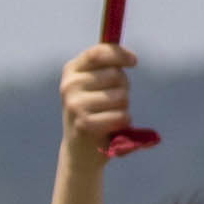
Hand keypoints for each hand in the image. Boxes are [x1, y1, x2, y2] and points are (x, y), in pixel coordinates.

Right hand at [59, 43, 141, 167]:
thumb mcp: (97, 84)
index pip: (98, 53)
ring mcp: (74, 104)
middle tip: (112, 101)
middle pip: (115, 75)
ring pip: (121, 96)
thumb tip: (129, 57)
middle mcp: (69, 85)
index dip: (119, 54)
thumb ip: (109, 67)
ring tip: (109, 115)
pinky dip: (123, 122)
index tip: (134, 62)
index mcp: (71, 70)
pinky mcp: (84, 124)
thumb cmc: (96, 111)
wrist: (81, 150)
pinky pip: (121, 116)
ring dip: (123, 107)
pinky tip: (111, 128)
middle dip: (123, 87)